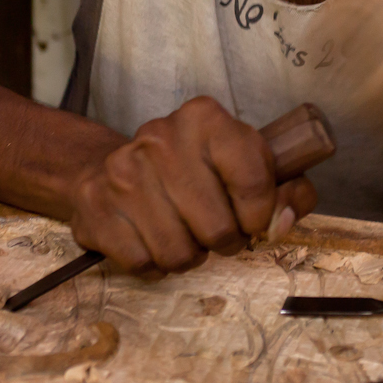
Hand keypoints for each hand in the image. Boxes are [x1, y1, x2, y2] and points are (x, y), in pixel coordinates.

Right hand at [65, 97, 318, 274]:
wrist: (106, 170)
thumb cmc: (192, 172)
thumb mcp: (247, 165)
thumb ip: (286, 190)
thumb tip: (281, 223)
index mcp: (205, 118)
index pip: (255, 180)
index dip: (261, 214)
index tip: (252, 218)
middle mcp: (161, 138)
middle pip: (218, 229)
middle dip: (223, 241)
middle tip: (213, 229)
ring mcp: (123, 172)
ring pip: (180, 254)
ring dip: (188, 256)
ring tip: (181, 233)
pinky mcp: (96, 204)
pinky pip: (144, 263)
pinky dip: (154, 264)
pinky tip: (150, 238)